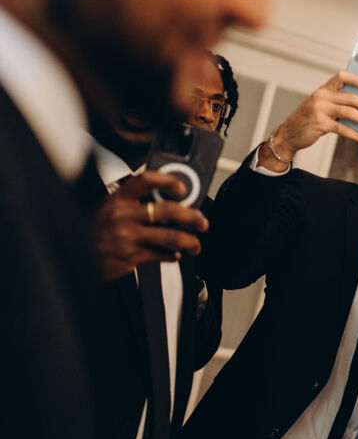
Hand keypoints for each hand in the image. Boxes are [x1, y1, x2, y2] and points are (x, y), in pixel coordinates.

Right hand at [91, 172, 208, 279]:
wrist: (74, 255)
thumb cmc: (94, 231)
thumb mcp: (108, 208)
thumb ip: (134, 203)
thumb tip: (168, 202)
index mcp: (118, 200)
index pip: (145, 181)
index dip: (167, 181)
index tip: (182, 187)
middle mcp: (123, 216)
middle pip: (167, 211)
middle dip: (192, 216)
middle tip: (202, 222)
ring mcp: (127, 237)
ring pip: (170, 237)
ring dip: (190, 242)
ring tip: (195, 245)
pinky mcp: (130, 257)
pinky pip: (160, 255)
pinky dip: (172, 255)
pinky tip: (174, 254)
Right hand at [263, 71, 357, 164]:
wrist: (289, 134)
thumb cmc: (310, 119)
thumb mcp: (322, 106)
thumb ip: (340, 104)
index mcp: (324, 89)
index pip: (341, 76)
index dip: (356, 79)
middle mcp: (321, 96)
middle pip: (351, 98)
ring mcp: (320, 109)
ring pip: (349, 113)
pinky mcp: (320, 124)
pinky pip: (343, 129)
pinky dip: (356, 134)